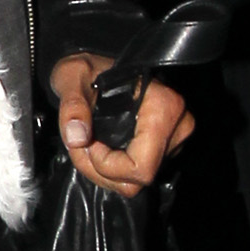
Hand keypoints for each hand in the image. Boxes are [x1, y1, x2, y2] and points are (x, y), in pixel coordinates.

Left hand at [50, 52, 194, 198]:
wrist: (96, 68)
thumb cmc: (86, 70)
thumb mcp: (71, 78)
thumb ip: (72, 107)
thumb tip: (77, 137)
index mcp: (163, 107)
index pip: (141, 167)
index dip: (107, 166)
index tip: (87, 143)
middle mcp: (177, 125)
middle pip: (138, 179)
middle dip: (101, 171)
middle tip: (80, 146)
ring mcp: (175, 140)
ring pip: (136, 182)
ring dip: (104, 172)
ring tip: (88, 145)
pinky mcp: (166, 148)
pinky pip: (138, 176)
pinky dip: (114, 170)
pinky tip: (102, 150)